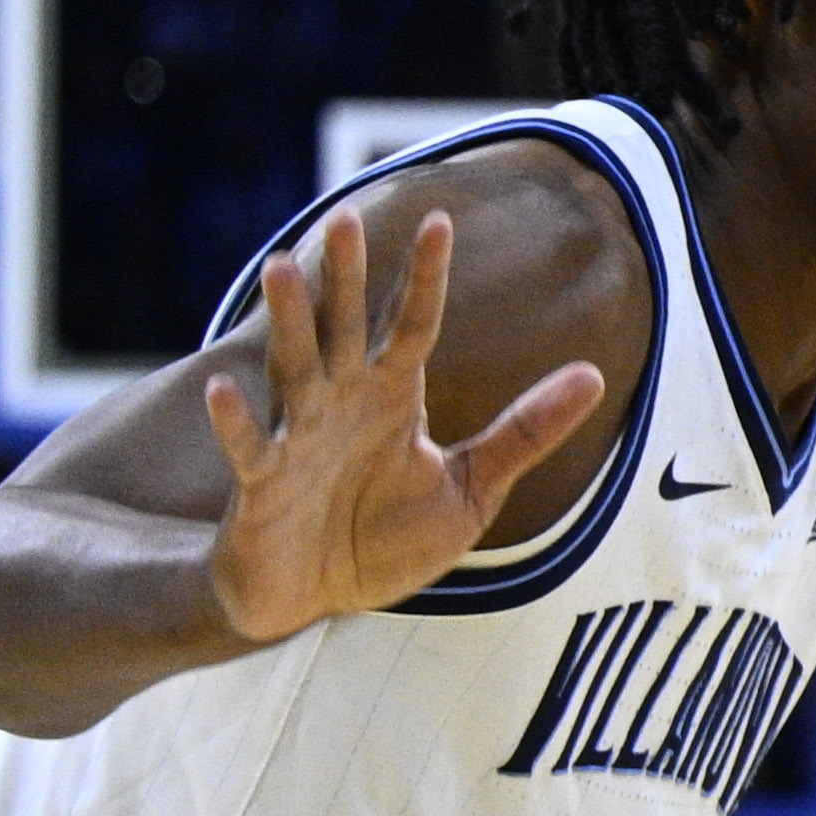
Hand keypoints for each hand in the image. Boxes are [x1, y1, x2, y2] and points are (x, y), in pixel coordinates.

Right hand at [199, 203, 604, 648]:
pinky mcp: (262, 487)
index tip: (440, 222)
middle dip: (346, 278)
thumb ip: (525, 432)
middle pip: (346, 329)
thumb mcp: (473, 488)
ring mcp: (298, 440)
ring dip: (289, 321)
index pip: (413, 325)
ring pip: (294, 368)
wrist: (317, 597)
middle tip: (347, 218)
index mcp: (392, 399)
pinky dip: (236, 422)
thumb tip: (593, 373)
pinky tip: (222, 390)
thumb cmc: (386, 538)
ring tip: (281, 266)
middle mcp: (341, 404)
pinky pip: (250, 449)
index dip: (426, 278)